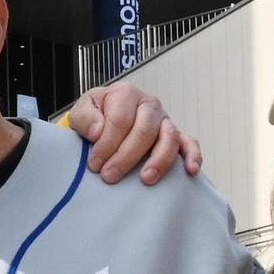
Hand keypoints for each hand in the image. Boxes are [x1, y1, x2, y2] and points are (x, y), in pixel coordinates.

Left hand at [62, 81, 196, 183]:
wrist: (104, 120)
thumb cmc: (95, 117)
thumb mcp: (81, 112)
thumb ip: (85, 118)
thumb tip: (98, 132)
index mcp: (126, 93)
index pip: (120, 120)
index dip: (106, 144)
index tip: (94, 164)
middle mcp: (149, 104)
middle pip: (144, 130)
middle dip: (126, 156)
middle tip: (109, 176)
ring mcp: (165, 120)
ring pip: (169, 137)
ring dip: (158, 160)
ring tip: (145, 179)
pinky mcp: (176, 136)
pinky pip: (189, 143)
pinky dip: (193, 156)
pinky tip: (190, 170)